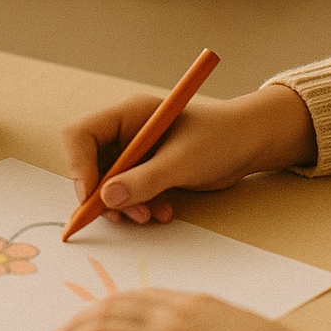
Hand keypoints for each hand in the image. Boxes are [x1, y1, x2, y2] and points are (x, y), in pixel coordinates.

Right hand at [60, 84, 317, 224]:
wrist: (250, 143)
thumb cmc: (220, 138)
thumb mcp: (183, 161)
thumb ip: (144, 179)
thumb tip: (105, 198)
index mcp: (128, 114)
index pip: (82, 135)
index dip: (79, 166)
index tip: (92, 197)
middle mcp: (126, 131)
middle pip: (90, 162)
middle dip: (103, 193)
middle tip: (122, 216)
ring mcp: (135, 150)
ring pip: (108, 183)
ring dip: (124, 204)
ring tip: (149, 216)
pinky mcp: (147, 169)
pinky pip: (129, 192)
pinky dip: (139, 205)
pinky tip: (162, 212)